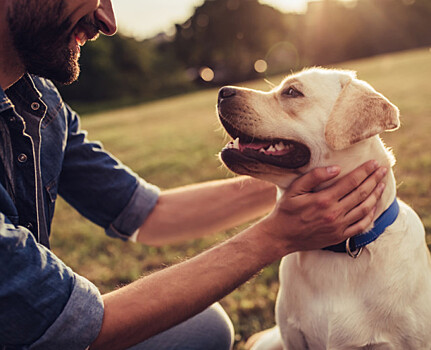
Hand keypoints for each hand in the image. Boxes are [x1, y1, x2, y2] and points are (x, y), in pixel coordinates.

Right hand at [261, 160, 386, 253]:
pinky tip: (374, 206)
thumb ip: (314, 177)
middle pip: (361, 194)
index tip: (374, 163)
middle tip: (383, 170)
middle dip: (374, 180)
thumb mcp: (294, 190)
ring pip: (364, 209)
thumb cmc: (286, 210)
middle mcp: (334, 213)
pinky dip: (370, 215)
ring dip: (375, 195)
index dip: (365, 171)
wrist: (281, 236)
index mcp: (323, 200)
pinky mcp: (339, 236)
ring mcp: (338, 226)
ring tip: (382, 184)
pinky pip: (361, 226)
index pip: (351, 182)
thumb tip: (336, 168)